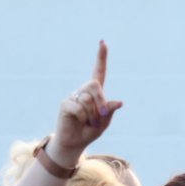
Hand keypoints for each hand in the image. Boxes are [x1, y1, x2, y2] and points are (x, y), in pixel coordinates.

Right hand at [50, 41, 122, 163]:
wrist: (74, 143)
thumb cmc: (89, 131)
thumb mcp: (104, 123)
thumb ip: (110, 112)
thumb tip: (119, 102)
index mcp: (95, 93)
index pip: (99, 71)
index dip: (101, 58)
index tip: (102, 43)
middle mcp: (83, 91)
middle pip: (94, 85)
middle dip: (101, 101)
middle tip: (102, 115)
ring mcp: (73, 97)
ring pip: (87, 99)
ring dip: (92, 115)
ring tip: (89, 123)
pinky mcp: (65, 104)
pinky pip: (79, 108)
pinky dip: (83, 118)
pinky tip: (80, 122)